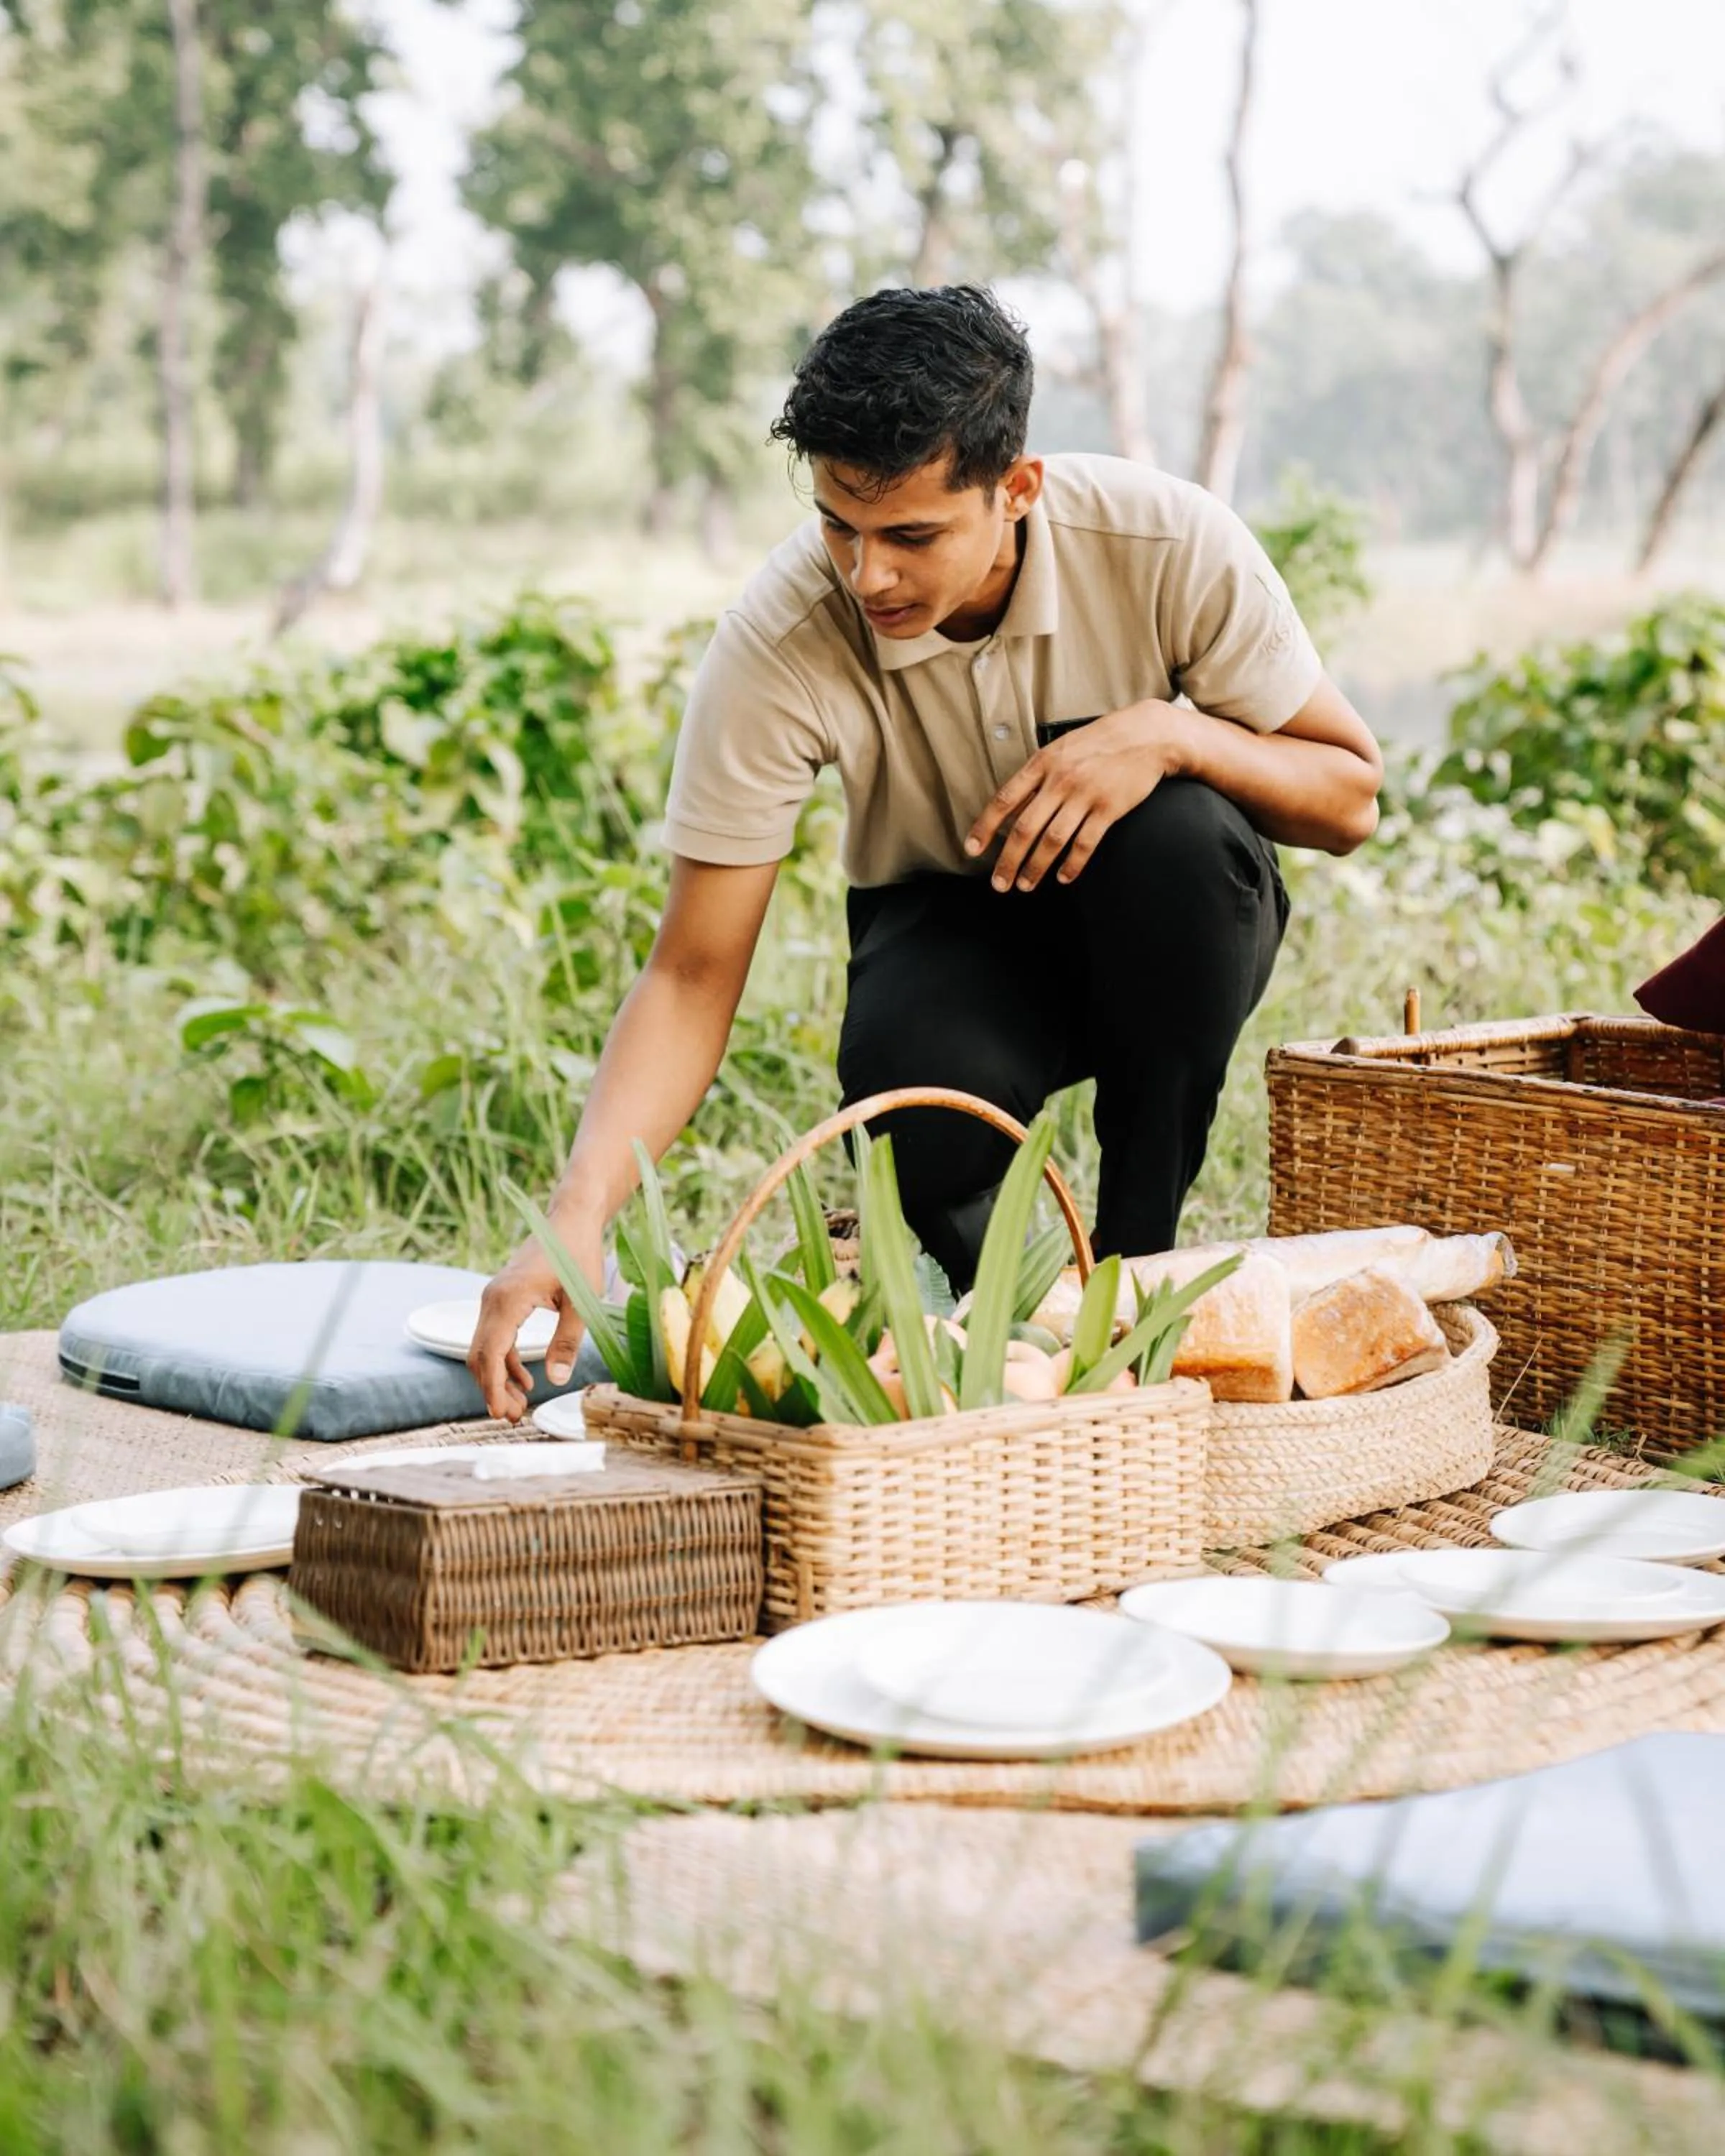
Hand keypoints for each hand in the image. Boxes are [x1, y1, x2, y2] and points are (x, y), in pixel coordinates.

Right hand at [467, 1212, 603, 1421]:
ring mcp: (495, 1298)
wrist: (570, 1220)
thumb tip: (557, 1380)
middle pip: (481, 1355)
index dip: (493, 1388)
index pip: (490, 1353)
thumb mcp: (581, 1301)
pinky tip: (525, 1380)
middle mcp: (493, 1299)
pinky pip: (496, 1336)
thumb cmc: (578, 1254)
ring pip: (486, 1348)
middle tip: (514, 1418)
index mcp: (508, 1300)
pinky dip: (506, 1361)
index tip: (500, 1414)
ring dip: (499, 1378)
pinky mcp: (503, 1299)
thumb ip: (568, 1340)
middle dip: (493, 1389)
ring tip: (519, 1406)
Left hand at [965, 701, 1190, 891]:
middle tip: (999, 883)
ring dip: (1036, 867)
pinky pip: (1085, 843)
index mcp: (1042, 763)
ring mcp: (1085, 794)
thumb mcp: (1060, 749)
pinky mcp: (1109, 808)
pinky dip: (1072, 864)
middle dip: (1008, 861)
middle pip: (1025, 828)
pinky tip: (1063, 877)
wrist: (1146, 734)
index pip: (1005, 800)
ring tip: (1026, 885)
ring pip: (1052, 840)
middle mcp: (1060, 780)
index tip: (972, 850)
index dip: (985, 827)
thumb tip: (1011, 807)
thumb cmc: (1099, 742)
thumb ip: (1036, 777)